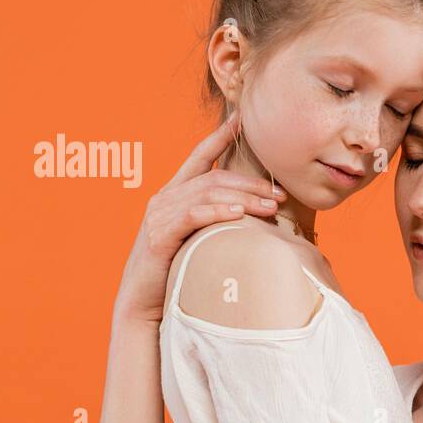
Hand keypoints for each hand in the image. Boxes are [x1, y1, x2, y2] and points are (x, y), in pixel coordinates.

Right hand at [113, 112, 287, 324]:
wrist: (142, 303)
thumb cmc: (176, 272)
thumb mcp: (199, 239)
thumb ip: (217, 221)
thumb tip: (255, 215)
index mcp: (174, 194)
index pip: (199, 156)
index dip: (220, 136)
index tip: (242, 119)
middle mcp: (165, 199)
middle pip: (213, 178)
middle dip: (250, 182)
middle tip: (280, 192)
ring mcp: (159, 216)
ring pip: (206, 194)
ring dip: (243, 198)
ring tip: (271, 206)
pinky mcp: (159, 236)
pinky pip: (192, 216)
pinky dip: (216, 212)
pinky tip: (238, 214)